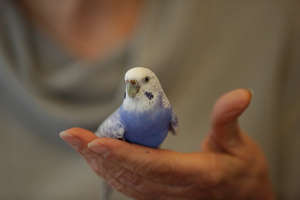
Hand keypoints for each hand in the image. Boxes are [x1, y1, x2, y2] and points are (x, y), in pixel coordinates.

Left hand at [60, 89, 273, 199]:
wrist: (243, 197)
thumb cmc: (242, 169)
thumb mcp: (240, 144)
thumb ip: (229, 119)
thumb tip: (240, 93)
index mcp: (195, 174)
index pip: (153, 164)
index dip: (123, 154)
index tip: (95, 142)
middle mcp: (174, 189)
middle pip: (129, 173)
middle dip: (97, 155)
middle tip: (71, 136)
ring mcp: (165, 195)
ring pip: (124, 182)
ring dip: (98, 163)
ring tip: (77, 143)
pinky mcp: (160, 194)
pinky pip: (129, 185)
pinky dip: (109, 170)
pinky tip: (96, 157)